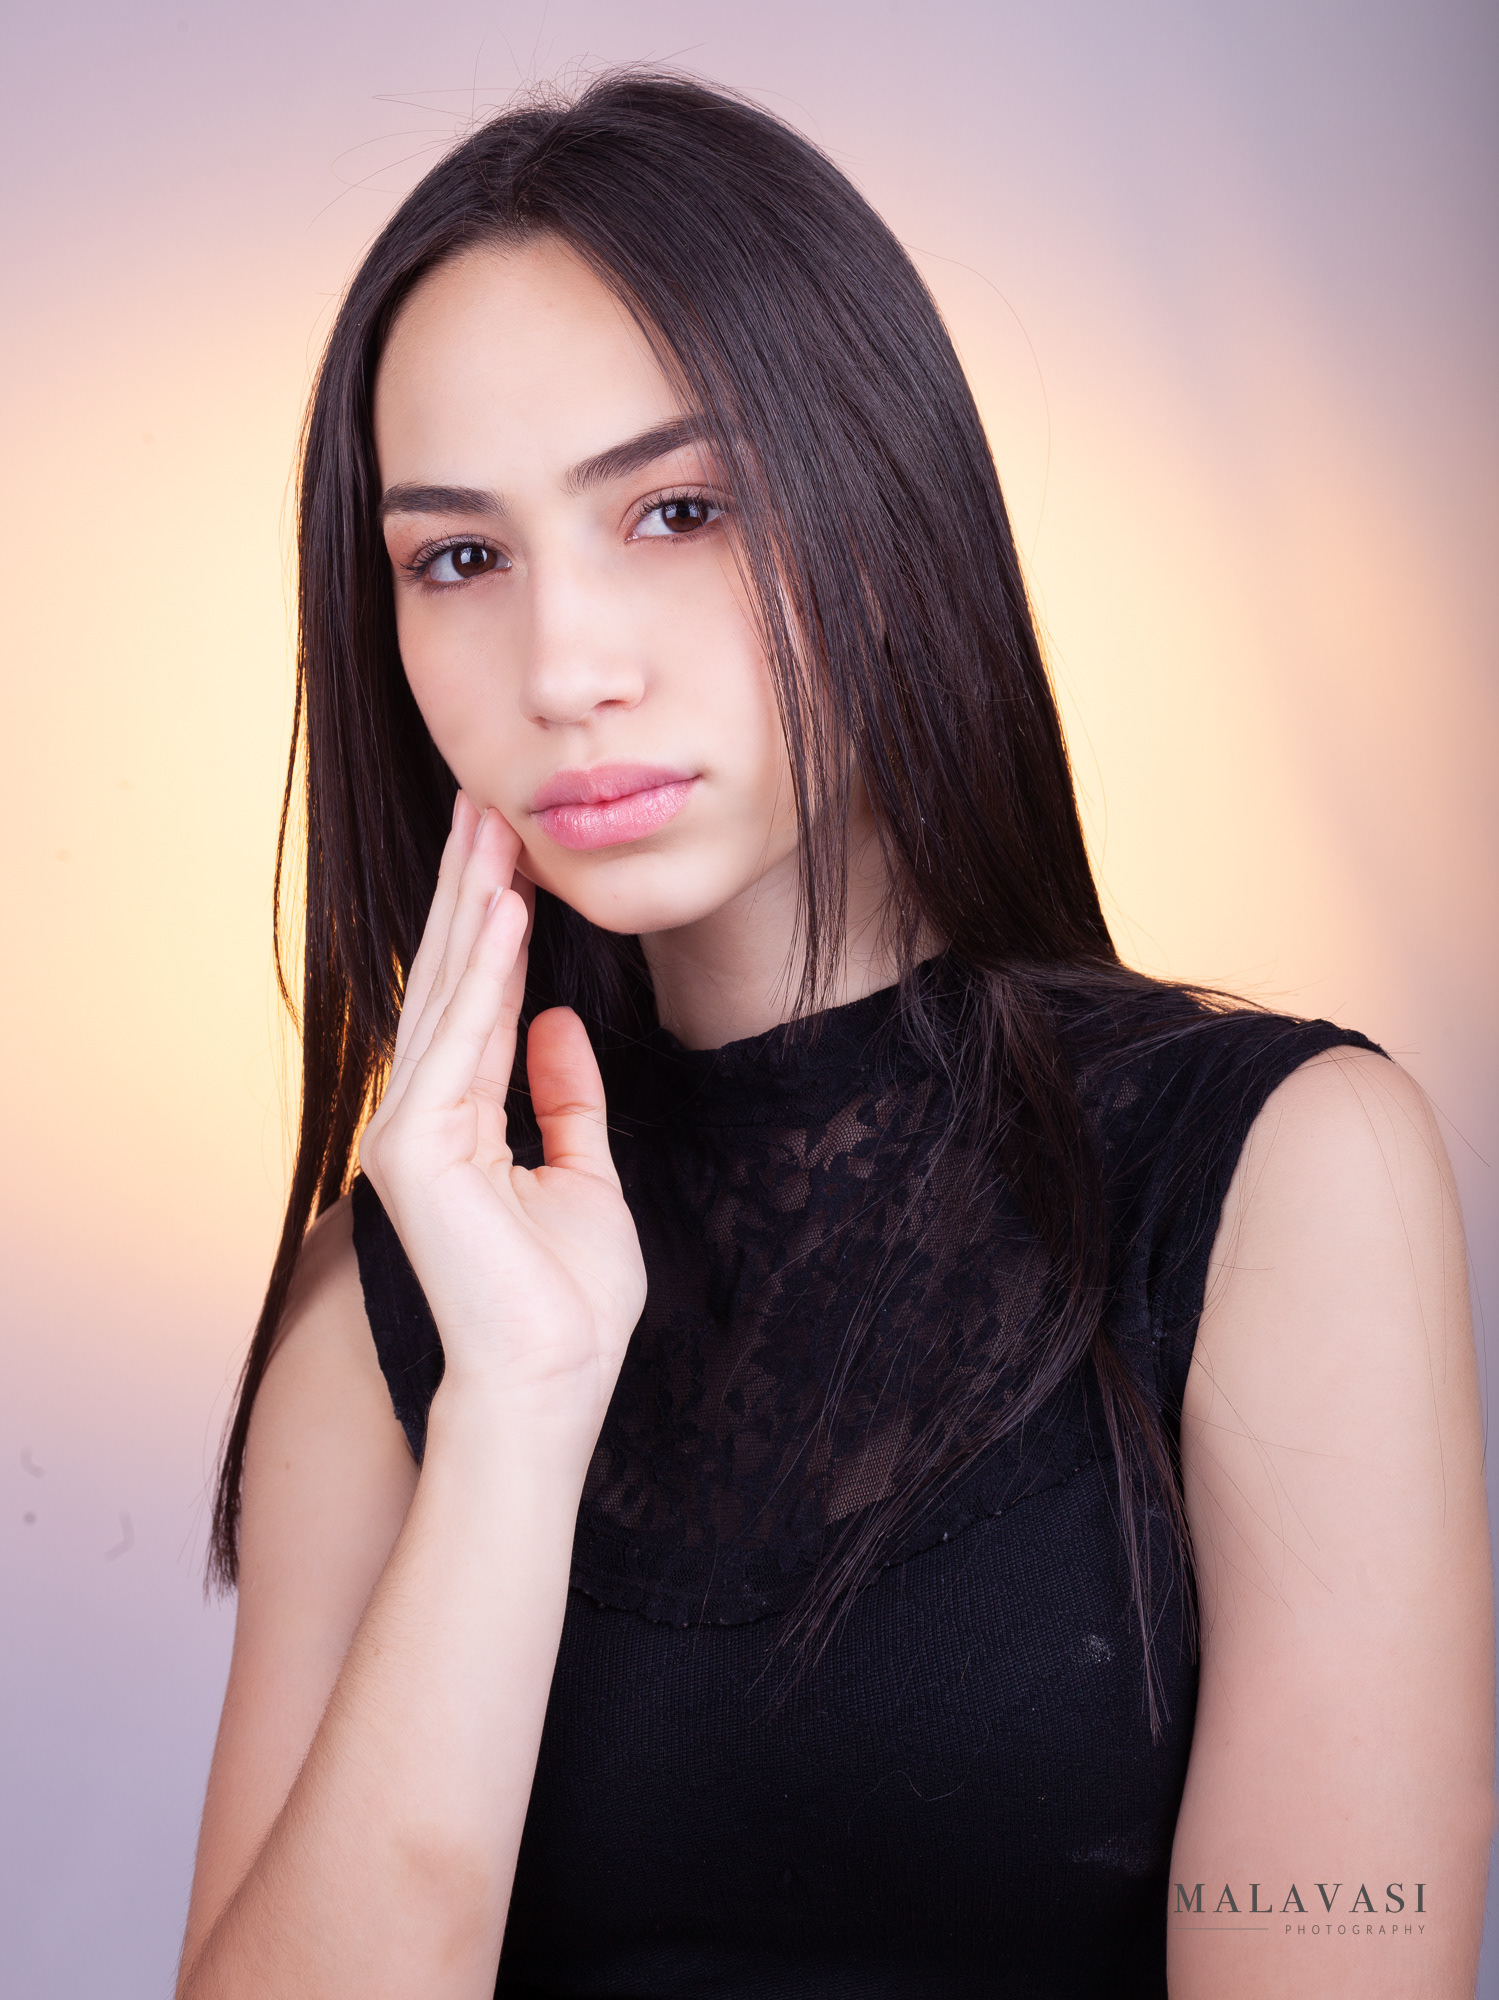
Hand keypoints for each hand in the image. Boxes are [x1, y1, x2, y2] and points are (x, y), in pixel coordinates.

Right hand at [358, 793, 645, 1461]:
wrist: (552, 1382)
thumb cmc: (568, 1302)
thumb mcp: (583, 1175)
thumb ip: (565, 1098)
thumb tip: (558, 1026)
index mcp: (456, 1126)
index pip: (474, 1005)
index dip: (491, 927)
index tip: (508, 853)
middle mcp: (420, 1118)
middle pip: (448, 982)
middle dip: (469, 889)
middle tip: (483, 800)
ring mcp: (408, 1132)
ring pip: (448, 994)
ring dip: (472, 905)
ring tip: (491, 824)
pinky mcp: (413, 1149)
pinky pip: (460, 1038)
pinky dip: (484, 970)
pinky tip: (503, 907)